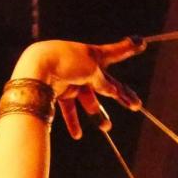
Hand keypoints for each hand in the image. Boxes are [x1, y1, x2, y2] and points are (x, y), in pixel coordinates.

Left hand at [14, 37, 145, 138]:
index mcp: (92, 55)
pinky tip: (77, 135)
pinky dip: (73, 121)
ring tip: (107, 127)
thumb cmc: (66, 61)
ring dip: (97, 114)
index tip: (141, 42)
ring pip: (87, 99)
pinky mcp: (56, 92)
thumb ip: (104, 81)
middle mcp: (82, 67)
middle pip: (106, 83)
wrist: (36, 68)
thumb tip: (112, 91)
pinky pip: (67, 108)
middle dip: (122, 95)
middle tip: (135, 105)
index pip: (115, 52)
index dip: (128, 48)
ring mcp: (70, 80)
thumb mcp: (92, 69)